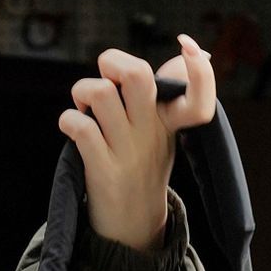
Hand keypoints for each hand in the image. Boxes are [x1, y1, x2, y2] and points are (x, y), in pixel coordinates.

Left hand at [58, 35, 217, 251]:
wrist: (132, 226)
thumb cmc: (142, 167)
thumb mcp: (165, 131)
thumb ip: (169, 94)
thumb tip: (191, 52)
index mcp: (171, 121)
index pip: (201, 93)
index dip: (199, 67)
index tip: (186, 45)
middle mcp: (152, 133)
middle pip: (138, 75)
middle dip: (112, 62)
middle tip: (104, 78)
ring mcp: (127, 152)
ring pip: (101, 95)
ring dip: (82, 91)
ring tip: (83, 107)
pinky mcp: (103, 171)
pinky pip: (81, 129)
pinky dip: (69, 120)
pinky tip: (71, 128)